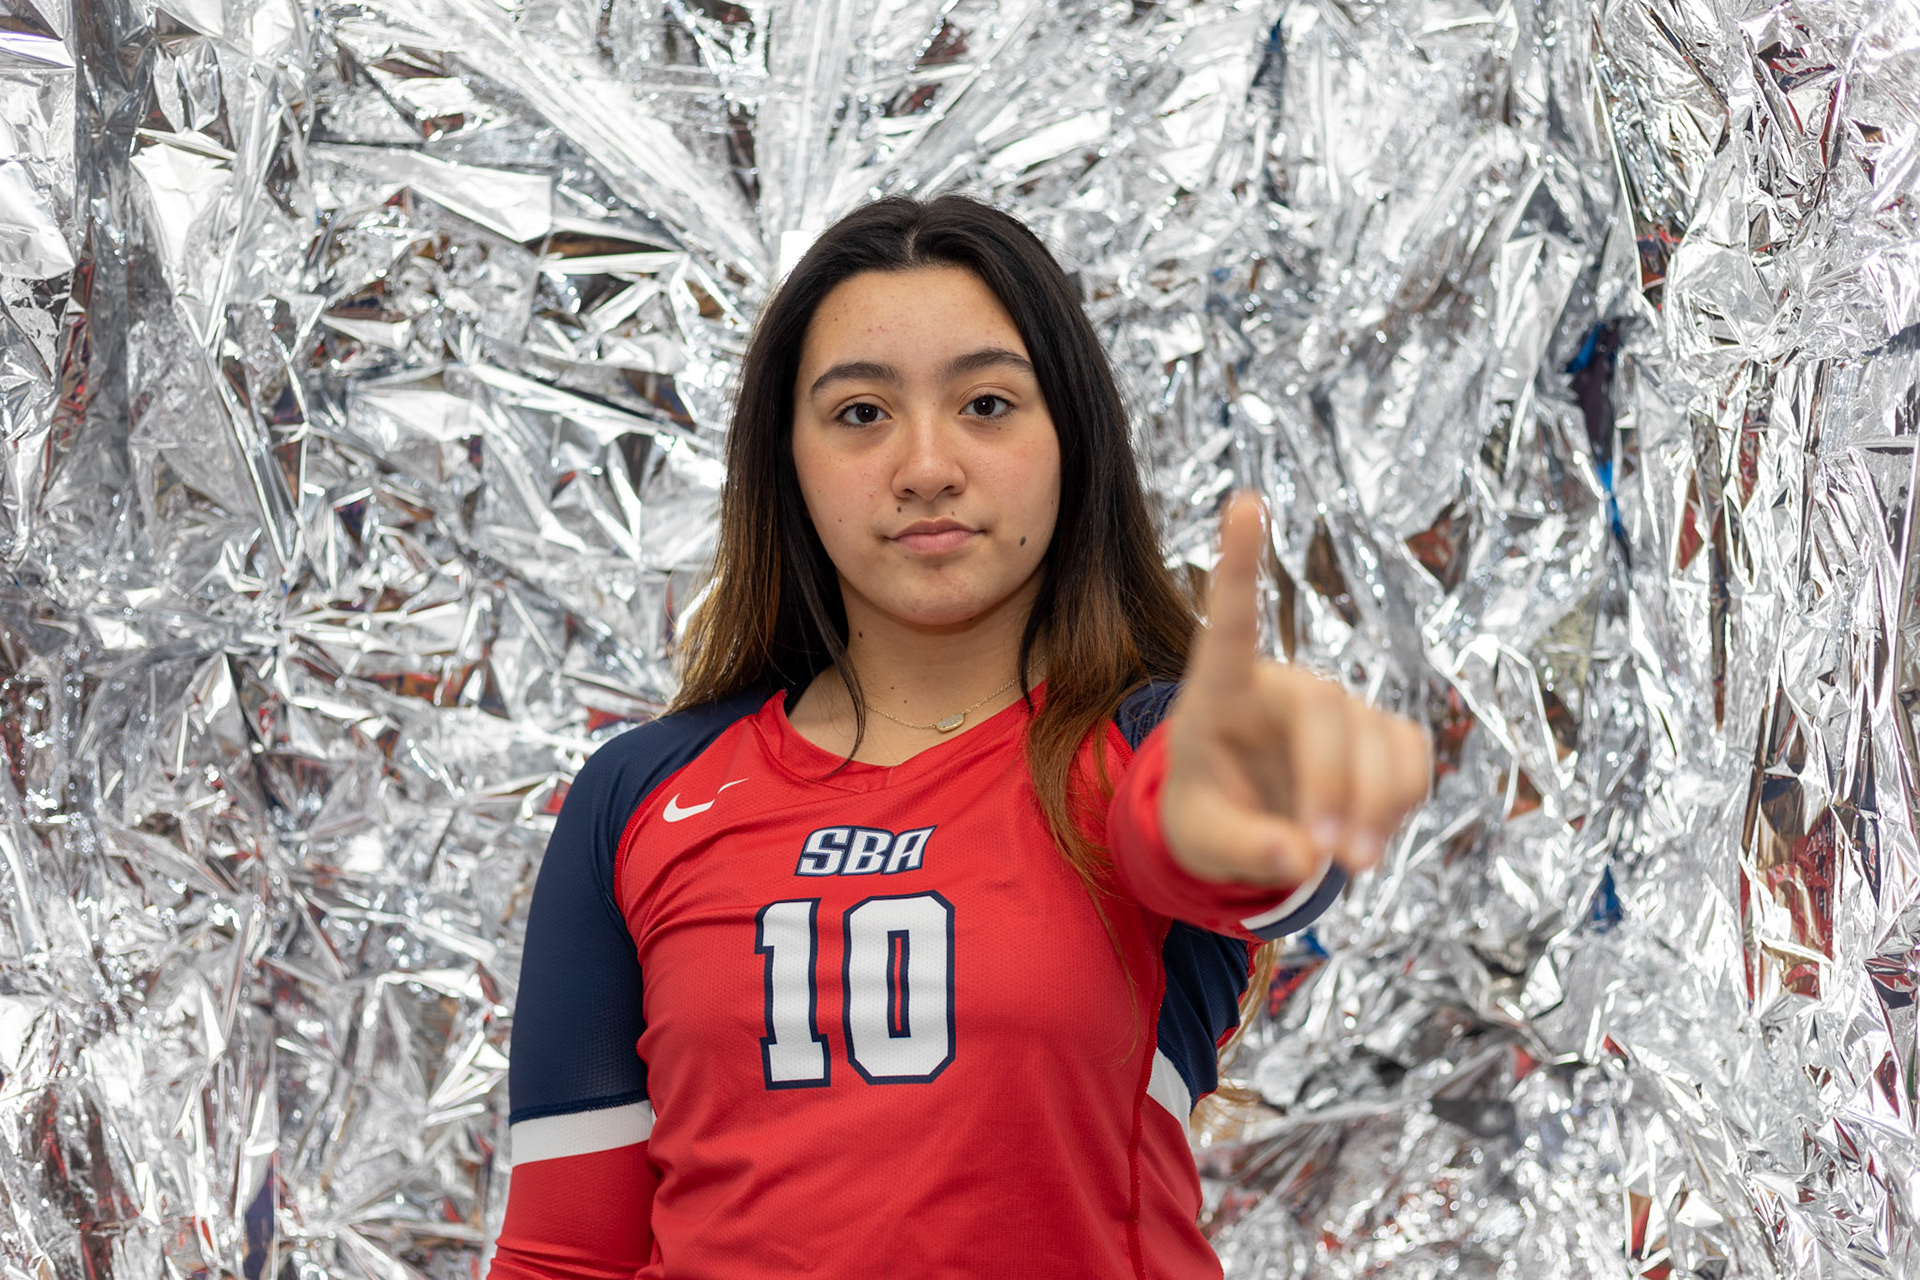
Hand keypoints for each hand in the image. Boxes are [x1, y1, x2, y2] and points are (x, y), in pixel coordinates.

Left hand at [1159, 493, 1431, 886]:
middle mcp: (1283, 686)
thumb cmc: (1205, 815)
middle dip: (1333, 785)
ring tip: (1350, 864)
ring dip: (1375, 804)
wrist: (1242, 826)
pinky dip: (1400, 802)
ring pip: (1377, 739)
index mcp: (1220, 694)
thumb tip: (1296, 860)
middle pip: (1324, 711)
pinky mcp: (1378, 733)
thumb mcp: (1201, 841)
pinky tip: (1370, 837)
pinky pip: (1410, 758)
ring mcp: (1337, 706)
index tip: (1244, 501)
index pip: (1229, 621)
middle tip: (1329, 858)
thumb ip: (1243, 849)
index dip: (1239, 563)